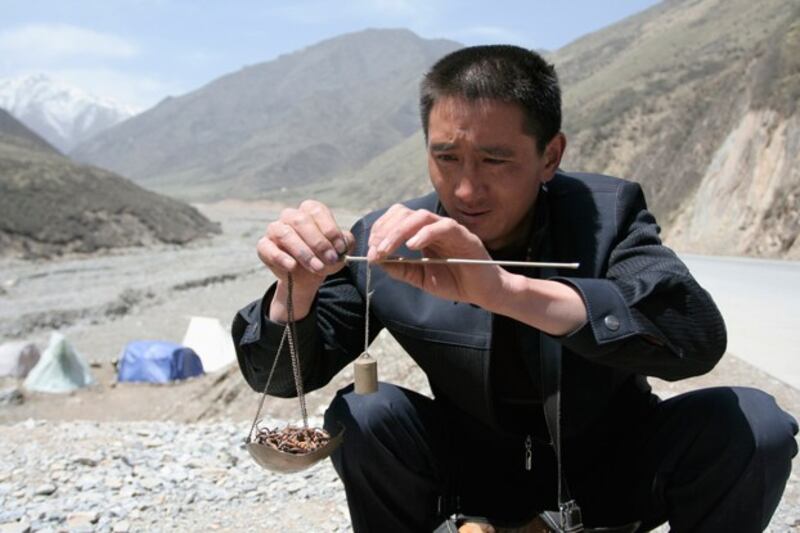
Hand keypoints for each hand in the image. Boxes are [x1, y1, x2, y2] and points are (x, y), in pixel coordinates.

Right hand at [257, 200, 353, 320]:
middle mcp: (291, 216)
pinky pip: (268, 248)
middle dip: (319, 243)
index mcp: (309, 211)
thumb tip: (345, 240)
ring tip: (317, 267)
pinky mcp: (264, 246)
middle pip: (301, 221)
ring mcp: (275, 229)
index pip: (317, 211)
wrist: (306, 278)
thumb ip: (345, 243)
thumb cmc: (324, 258)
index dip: (330, 229)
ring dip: (303, 252)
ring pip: (285, 234)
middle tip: (331, 259)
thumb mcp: (339, 251)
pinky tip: (292, 267)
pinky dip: (281, 257)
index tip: (340, 248)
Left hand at [367, 204, 503, 306]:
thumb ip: (401, 268)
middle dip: (385, 231)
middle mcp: (434, 227)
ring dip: (399, 232)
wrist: (483, 292)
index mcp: (422, 233)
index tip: (370, 249)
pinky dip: (425, 234)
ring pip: (420, 217)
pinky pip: (443, 226)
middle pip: (405, 214)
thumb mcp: (420, 277)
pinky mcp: (464, 236)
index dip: (381, 230)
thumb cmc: (455, 282)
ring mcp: (449, 229)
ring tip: (387, 249)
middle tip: (375, 251)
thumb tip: (377, 260)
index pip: (397, 218)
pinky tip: (412, 247)